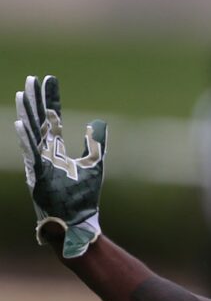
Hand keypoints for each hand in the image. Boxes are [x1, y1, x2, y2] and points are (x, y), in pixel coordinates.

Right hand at [14, 75, 106, 258]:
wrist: (78, 222)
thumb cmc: (82, 197)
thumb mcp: (94, 164)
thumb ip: (95, 143)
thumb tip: (98, 122)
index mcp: (55, 150)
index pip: (52, 118)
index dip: (50, 99)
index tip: (48, 78)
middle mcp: (45, 154)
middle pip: (38, 121)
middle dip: (35, 100)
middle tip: (31, 79)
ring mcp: (39, 164)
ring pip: (31, 134)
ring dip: (27, 114)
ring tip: (24, 94)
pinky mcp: (37, 177)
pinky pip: (30, 155)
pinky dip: (26, 139)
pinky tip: (21, 124)